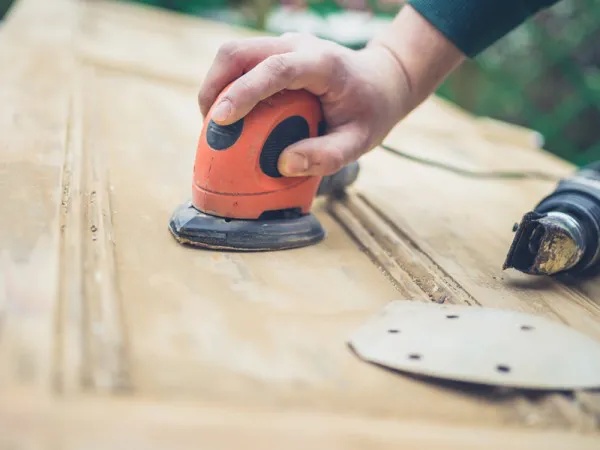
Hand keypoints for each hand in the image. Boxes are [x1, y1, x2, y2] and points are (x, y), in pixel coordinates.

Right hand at [198, 32, 414, 176]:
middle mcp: (299, 45)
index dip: (243, 92)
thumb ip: (327, 156)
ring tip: (217, 125)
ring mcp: (285, 45)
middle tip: (211, 128)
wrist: (381, 80)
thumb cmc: (371, 111)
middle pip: (239, 52)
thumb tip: (284, 164)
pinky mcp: (276, 53)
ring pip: (234, 54)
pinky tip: (232, 116)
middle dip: (214, 87)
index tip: (219, 120)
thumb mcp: (360, 141)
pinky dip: (228, 87)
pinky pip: (241, 64)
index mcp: (323, 64)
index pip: (275, 69)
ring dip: (216, 87)